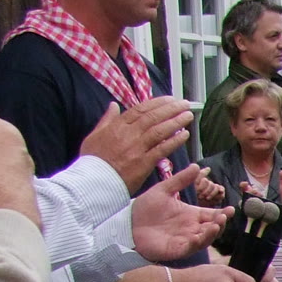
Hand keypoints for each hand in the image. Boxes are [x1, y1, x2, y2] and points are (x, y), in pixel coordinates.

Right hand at [78, 96, 192, 188]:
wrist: (93, 181)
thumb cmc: (93, 160)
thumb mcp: (95, 135)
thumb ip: (107, 120)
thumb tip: (113, 105)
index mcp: (117, 126)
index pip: (140, 110)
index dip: (157, 103)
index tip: (170, 99)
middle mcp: (128, 134)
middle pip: (153, 117)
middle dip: (171, 109)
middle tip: (185, 104)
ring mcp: (137, 148)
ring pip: (159, 130)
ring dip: (176, 121)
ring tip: (188, 115)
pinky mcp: (143, 163)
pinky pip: (161, 149)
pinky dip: (174, 141)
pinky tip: (184, 135)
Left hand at [130, 164, 229, 260]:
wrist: (127, 224)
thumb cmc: (144, 209)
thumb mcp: (163, 190)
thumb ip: (180, 180)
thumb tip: (196, 165)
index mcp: (191, 214)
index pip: (212, 214)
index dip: (223, 213)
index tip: (231, 208)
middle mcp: (191, 228)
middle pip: (213, 227)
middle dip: (221, 223)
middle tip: (224, 215)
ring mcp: (186, 239)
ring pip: (206, 238)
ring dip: (213, 232)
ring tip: (216, 224)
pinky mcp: (177, 249)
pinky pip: (192, 247)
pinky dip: (198, 242)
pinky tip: (200, 235)